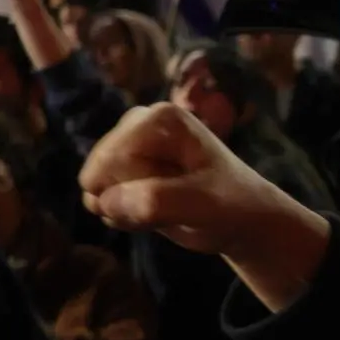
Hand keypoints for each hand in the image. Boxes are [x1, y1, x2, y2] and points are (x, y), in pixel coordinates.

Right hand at [80, 104, 305, 257]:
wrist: (242, 221)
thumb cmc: (230, 205)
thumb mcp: (202, 204)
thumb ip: (155, 200)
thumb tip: (104, 202)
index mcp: (158, 118)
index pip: (113, 160)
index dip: (139, 187)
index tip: (181, 189)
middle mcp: (136, 124)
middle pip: (99, 175)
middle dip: (131, 200)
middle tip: (175, 203)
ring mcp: (127, 148)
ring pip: (97, 192)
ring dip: (128, 211)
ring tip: (167, 208)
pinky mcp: (123, 172)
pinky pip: (100, 202)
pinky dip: (124, 216)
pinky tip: (154, 214)